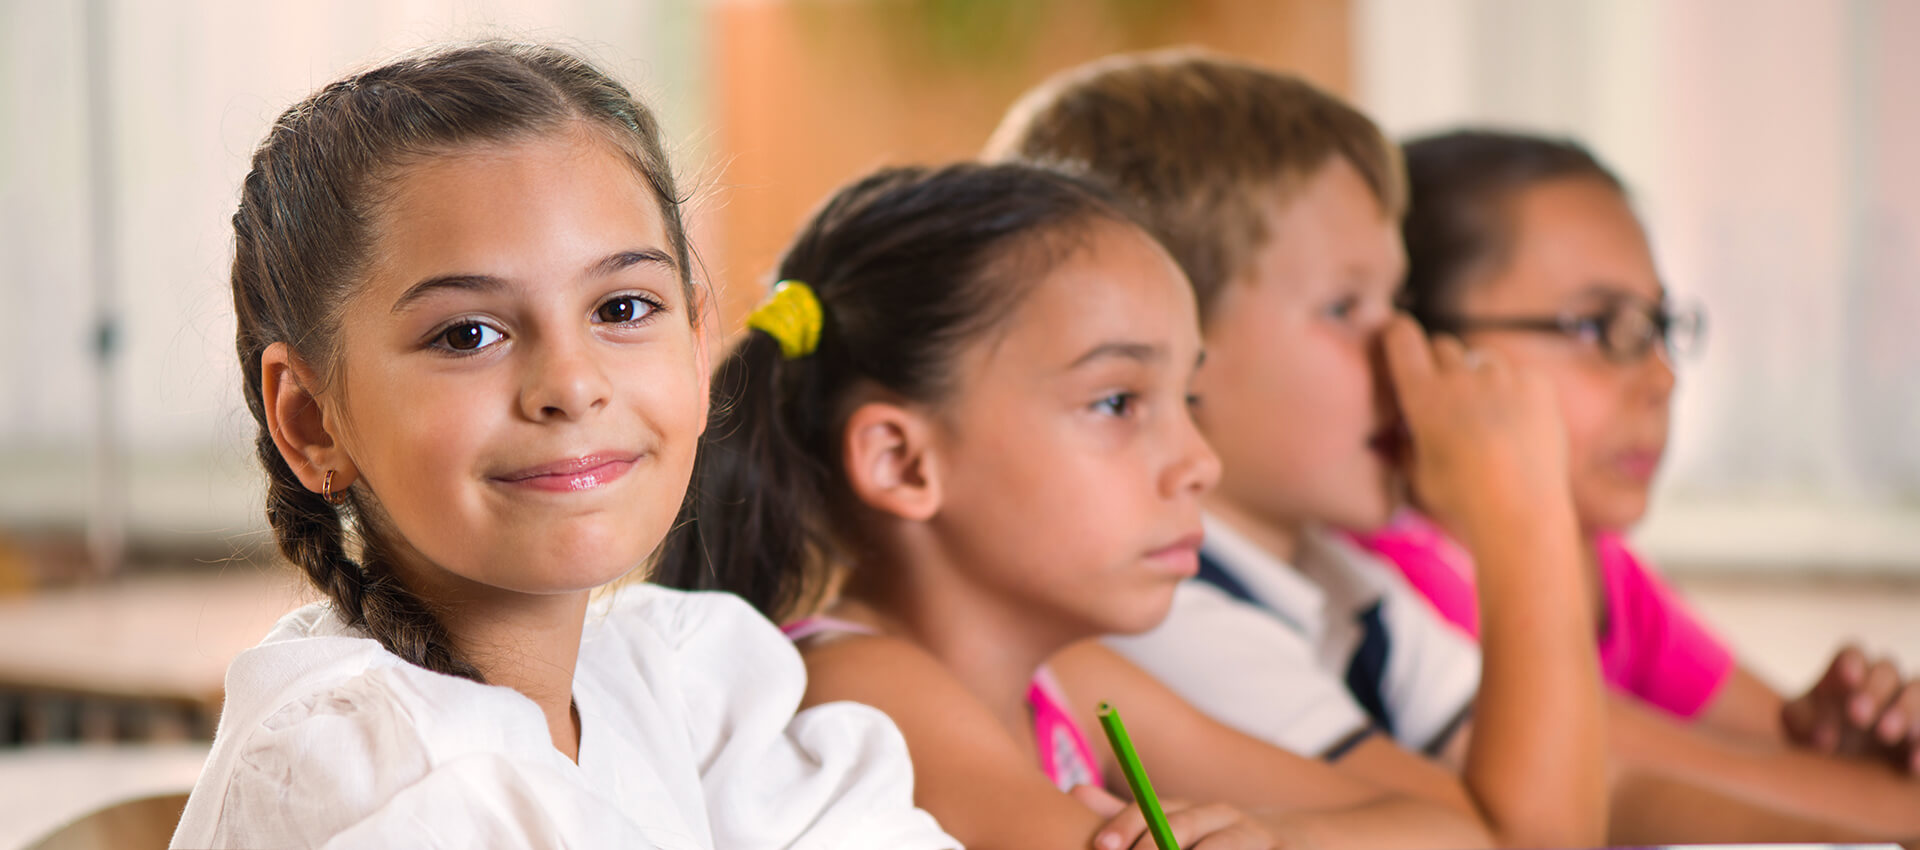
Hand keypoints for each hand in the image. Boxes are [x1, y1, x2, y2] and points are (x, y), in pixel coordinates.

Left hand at [1072, 785, 1280, 848]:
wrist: (1296, 840)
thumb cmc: (1216, 839)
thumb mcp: (1173, 825)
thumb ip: (1126, 816)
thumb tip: (1074, 791)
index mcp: (1190, 810)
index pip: (1153, 811)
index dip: (1126, 825)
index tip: (1103, 845)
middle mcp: (1220, 817)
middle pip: (1183, 827)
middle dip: (1154, 847)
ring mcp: (1254, 836)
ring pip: (1222, 846)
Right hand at [1378, 315, 1570, 543]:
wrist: (1521, 509)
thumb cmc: (1462, 498)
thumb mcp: (1418, 474)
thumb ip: (1407, 444)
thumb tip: (1403, 433)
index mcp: (1422, 394)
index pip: (1402, 338)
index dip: (1398, 333)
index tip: (1398, 336)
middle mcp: (1460, 376)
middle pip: (1443, 345)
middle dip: (1439, 363)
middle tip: (1446, 393)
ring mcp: (1502, 377)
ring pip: (1482, 359)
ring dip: (1478, 377)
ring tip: (1486, 414)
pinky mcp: (1537, 384)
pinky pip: (1519, 375)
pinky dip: (1515, 391)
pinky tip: (1517, 423)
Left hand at [1782, 645, 1919, 772]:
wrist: (1836, 760)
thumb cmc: (1812, 731)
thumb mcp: (1798, 724)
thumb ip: (1803, 723)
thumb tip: (1823, 739)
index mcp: (1846, 670)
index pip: (1853, 653)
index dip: (1852, 662)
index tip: (1846, 679)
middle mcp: (1880, 680)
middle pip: (1886, 670)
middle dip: (1875, 691)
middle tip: (1857, 718)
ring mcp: (1906, 701)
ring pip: (1918, 691)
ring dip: (1906, 711)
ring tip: (1887, 735)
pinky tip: (1913, 764)